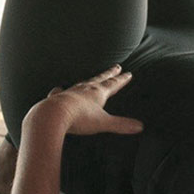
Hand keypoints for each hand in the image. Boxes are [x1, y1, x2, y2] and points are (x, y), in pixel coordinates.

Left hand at [22, 65, 142, 137]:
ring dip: (89, 80)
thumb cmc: (79, 119)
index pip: (113, 84)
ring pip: (82, 83)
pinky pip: (61, 92)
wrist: (54, 115)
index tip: (128, 73)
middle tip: (116, 67)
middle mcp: (85, 89)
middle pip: (100, 79)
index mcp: (98, 93)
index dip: (121, 80)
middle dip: (109, 74)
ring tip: (92, 78)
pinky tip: (59, 88)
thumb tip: (140, 127)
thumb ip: (121, 125)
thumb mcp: (103, 123)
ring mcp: (71, 92)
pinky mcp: (58, 98)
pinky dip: (62, 90)